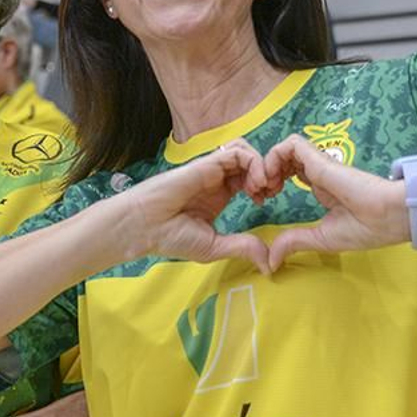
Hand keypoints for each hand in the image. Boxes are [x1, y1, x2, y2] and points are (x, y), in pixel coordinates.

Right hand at [112, 139, 272, 270]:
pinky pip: (236, 152)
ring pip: (245, 152)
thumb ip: (242, 248)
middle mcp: (217, 180)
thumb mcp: (215, 246)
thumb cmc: (171, 237)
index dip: (263, 186)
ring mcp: (212, 170)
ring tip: (263, 186)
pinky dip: (253, 162)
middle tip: (271, 192)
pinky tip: (255, 183)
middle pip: (250, 163)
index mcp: (219, 196)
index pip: (248, 179)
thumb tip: (269, 264)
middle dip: (267, 174)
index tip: (267, 202)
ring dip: (262, 165)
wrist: (145, 227)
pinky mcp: (207, 163)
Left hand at [261, 135, 408, 269]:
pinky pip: (292, 144)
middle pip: (283, 160)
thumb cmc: (367, 228)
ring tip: (264, 186)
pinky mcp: (320, 159)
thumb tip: (271, 261)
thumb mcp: (322, 239)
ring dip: (266, 164)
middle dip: (263, 172)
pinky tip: (272, 179)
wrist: (392, 216)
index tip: (262, 201)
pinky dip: (275, 156)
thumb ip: (295, 242)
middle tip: (258, 193)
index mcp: (321, 188)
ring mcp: (319, 164)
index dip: (270, 182)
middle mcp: (318, 173)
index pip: (290, 173)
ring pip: (284, 149)